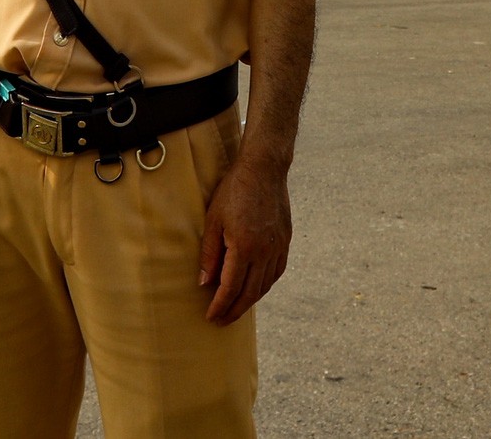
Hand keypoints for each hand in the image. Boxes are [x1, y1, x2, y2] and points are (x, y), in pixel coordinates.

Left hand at [197, 153, 290, 324]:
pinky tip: (255, 288)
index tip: (211, 318)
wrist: (264, 169)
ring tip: (235, 308)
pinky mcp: (285, 241)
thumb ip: (209, 254)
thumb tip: (204, 283)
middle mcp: (265, 251)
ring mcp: (278, 247)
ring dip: (250, 301)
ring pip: (265, 285)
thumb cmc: (233, 191)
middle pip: (250, 293)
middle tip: (221, 321)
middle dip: (234, 310)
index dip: (220, 306)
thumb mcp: (213, 220)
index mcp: (244, 247)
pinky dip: (265, 285)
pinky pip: (276, 272)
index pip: (231, 287)